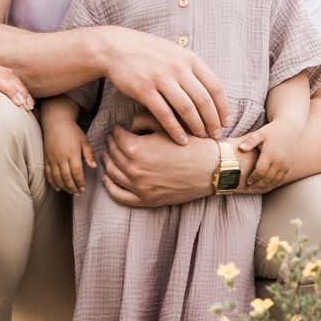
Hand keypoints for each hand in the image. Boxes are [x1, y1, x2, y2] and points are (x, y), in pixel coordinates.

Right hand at [42, 112, 91, 195]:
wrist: (56, 123)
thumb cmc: (72, 131)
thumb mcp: (84, 141)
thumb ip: (89, 154)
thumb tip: (93, 167)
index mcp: (72, 154)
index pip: (76, 172)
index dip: (80, 182)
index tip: (83, 188)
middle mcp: (61, 158)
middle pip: (66, 177)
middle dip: (73, 187)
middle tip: (78, 193)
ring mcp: (52, 159)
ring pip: (57, 177)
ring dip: (64, 187)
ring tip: (70, 192)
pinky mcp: (46, 159)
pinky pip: (48, 174)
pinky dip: (52, 182)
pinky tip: (57, 187)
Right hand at [97, 27, 229, 145]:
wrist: (116, 47)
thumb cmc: (148, 52)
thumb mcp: (175, 52)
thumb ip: (192, 68)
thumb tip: (211, 89)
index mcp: (189, 58)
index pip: (215, 86)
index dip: (223, 107)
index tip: (225, 122)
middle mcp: (178, 68)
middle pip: (203, 100)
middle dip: (212, 121)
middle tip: (215, 135)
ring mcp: (161, 78)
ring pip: (187, 109)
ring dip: (196, 127)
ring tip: (201, 138)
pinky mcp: (144, 90)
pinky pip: (164, 114)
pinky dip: (175, 130)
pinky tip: (181, 140)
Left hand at [99, 116, 221, 207]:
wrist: (212, 168)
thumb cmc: (192, 144)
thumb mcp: (168, 126)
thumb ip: (144, 121)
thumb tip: (129, 125)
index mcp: (137, 148)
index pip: (117, 136)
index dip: (117, 130)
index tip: (119, 127)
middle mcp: (134, 169)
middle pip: (113, 153)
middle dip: (112, 143)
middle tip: (113, 138)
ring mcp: (140, 187)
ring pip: (113, 173)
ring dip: (108, 162)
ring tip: (109, 154)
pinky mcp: (147, 200)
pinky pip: (119, 196)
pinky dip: (110, 187)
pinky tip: (108, 179)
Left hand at [231, 116, 301, 190]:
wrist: (290, 128)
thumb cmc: (272, 130)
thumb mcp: (260, 133)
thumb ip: (250, 141)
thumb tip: (241, 148)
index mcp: (271, 154)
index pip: (261, 171)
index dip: (254, 178)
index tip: (247, 182)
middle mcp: (280, 161)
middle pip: (268, 178)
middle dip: (258, 185)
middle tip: (249, 189)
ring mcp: (286, 165)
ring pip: (275, 181)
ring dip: (266, 187)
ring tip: (257, 189)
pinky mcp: (290, 166)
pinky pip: (282, 179)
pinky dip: (274, 184)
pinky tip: (267, 186)